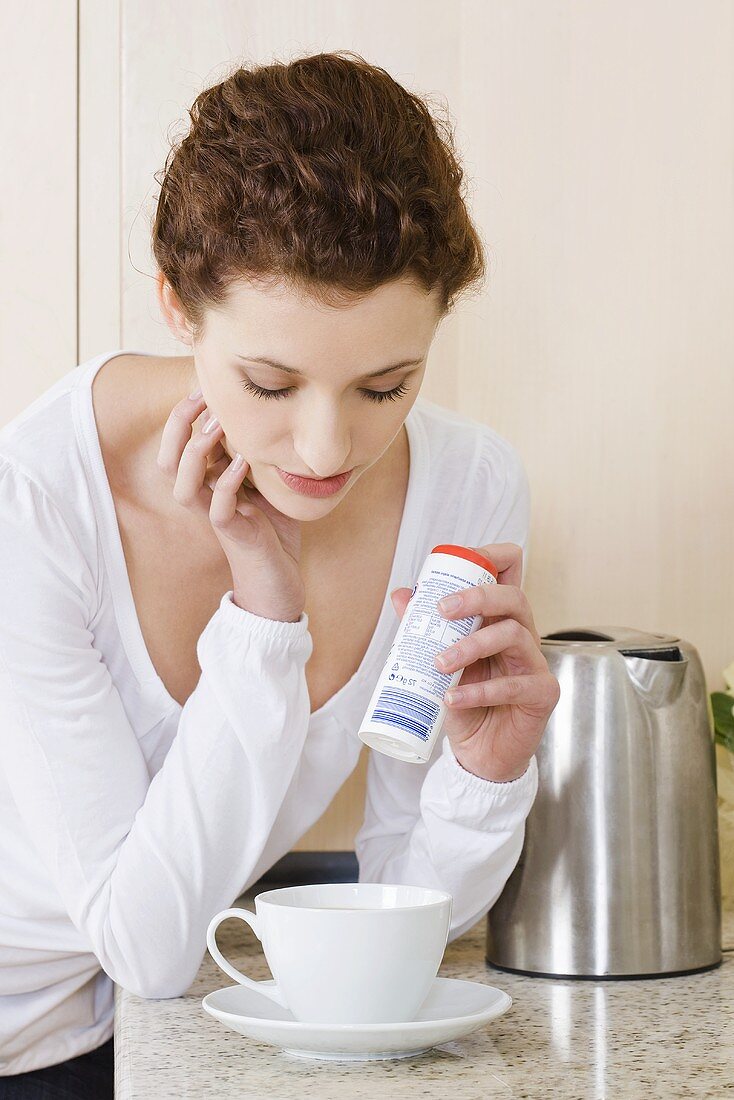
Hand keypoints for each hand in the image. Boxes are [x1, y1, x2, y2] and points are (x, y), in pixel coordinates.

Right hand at [156, 391, 305, 621]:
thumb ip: (259, 456)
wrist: (279, 586)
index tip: (205, 384)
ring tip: (218, 424)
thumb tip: (271, 416)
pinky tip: (242, 463)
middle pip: (169, 459)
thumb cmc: (274, 534)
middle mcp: (204, 499)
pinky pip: (218, 508)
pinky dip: (227, 483)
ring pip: (183, 485)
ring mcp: (216, 518)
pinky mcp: (233, 537)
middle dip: (180, 425)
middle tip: (202, 395)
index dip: (186, 413)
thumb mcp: (267, 486)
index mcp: (209, 484)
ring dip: (197, 451)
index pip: (181, 444)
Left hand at [390, 543, 559, 781]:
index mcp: (501, 620)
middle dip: (477, 596)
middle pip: (514, 597)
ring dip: (472, 645)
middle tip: (442, 610)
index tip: (460, 561)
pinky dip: (478, 691)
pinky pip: (513, 685)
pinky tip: (452, 697)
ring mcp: (536, 664)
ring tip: (440, 664)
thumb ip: (424, 629)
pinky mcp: (542, 694)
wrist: (480, 755)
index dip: (493, 556)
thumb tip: (401, 594)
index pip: (511, 573)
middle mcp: (523, 636)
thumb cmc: (464, 704)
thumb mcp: (439, 663)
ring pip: (514, 635)